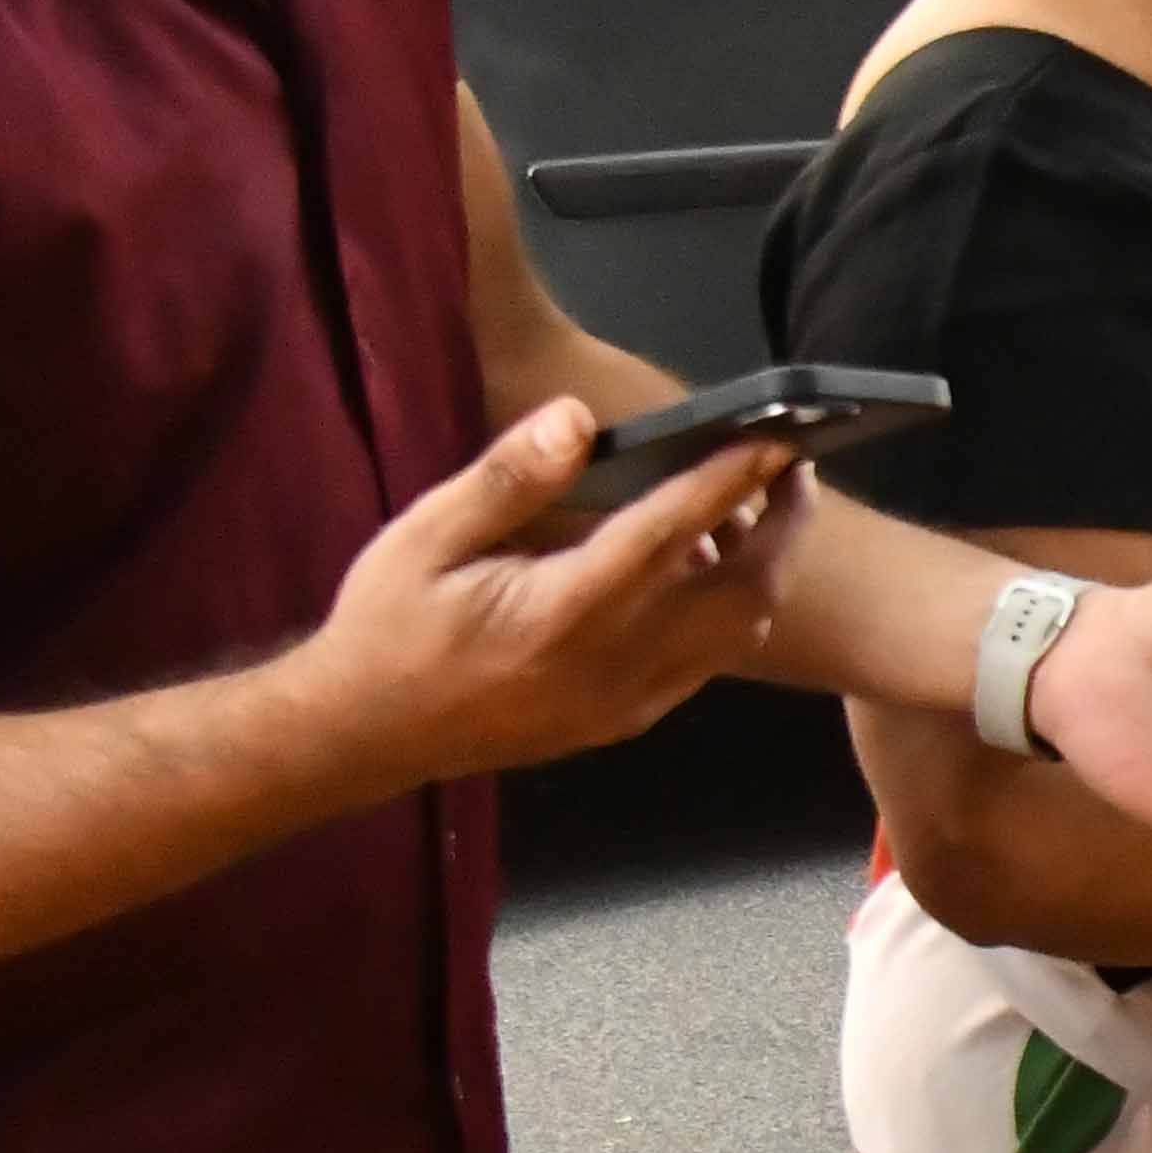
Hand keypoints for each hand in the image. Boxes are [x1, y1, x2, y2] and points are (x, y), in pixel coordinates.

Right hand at [311, 399, 799, 789]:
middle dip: (783, 527)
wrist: (363, 735)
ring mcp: (627, 701)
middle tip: (787, 468)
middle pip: (744, 592)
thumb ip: (508, 480)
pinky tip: (696, 571)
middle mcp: (615, 662)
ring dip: (761, 571)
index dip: (734, 478)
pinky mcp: (625, 720)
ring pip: (737, 633)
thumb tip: (578, 417)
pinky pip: (706, 663)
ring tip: (746, 510)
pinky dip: (725, 612)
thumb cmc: (389, 626)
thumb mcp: (424, 537)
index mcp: (566, 610)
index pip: (676, 531)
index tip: (780, 437)